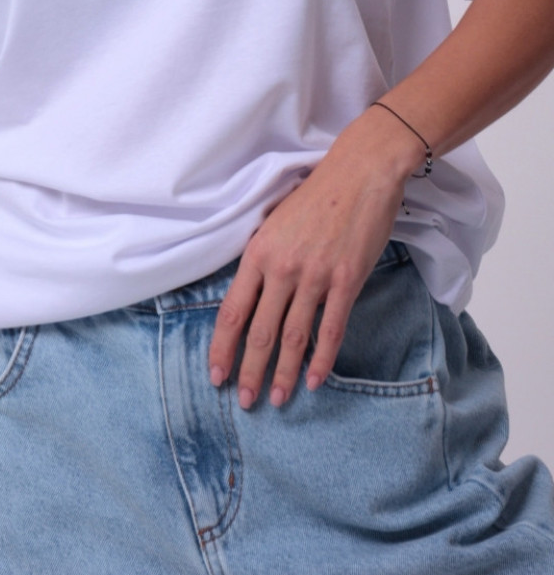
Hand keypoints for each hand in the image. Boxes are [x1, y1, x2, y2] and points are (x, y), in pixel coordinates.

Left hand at [208, 107, 420, 408]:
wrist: (359, 173)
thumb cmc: (316, 195)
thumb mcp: (274, 223)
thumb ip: (261, 259)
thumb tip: (249, 295)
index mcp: (257, 253)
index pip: (232, 311)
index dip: (222, 348)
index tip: (216, 375)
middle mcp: (281, 268)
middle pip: (259, 331)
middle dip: (248, 370)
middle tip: (244, 401)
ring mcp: (315, 275)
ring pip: (292, 336)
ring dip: (283, 372)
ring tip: (276, 398)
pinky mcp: (347, 280)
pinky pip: (331, 328)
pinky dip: (322, 359)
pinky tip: (316, 381)